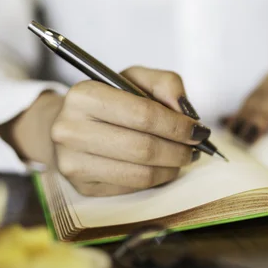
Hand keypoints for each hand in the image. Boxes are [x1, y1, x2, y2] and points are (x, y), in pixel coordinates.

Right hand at [0, 67, 209, 196]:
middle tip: (195, 148)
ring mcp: (72, 162)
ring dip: (171, 168)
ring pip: (140, 174)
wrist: (70, 124)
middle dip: (178, 150)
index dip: (177, 125)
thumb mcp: (134, 79)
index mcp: (84, 95)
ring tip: (182, 158)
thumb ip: (166, 84)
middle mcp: (70, 130)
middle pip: (143, 148)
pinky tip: (162, 167)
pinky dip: (155, 179)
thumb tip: (186, 112)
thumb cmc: (109, 100)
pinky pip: (131, 188)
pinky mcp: (81, 186)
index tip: (197, 129)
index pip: (143, 115)